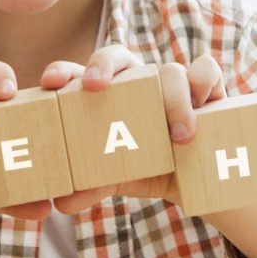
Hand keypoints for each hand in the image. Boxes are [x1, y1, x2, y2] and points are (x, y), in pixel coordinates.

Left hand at [33, 45, 225, 215]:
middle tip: (94, 87)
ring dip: (172, 99)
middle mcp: (135, 80)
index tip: (50, 82)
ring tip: (178, 137)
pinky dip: (204, 82)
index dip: (63, 71)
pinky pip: (206, 69)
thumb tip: (63, 203)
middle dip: (101, 64)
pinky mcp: (206, 86)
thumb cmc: (147, 166)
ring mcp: (170, 80)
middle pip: (115, 55)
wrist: (199, 178)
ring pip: (167, 69)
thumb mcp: (118, 177)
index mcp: (105, 94)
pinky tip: (204, 105)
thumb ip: (91, 186)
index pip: (78, 73)